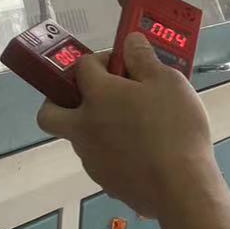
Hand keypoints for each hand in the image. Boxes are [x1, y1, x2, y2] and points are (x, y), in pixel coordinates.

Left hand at [36, 33, 220, 219]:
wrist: (180, 187)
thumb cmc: (175, 128)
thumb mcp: (169, 82)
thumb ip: (144, 58)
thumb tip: (129, 41)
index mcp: (98, 96)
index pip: (84, 67)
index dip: (102, 59)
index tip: (124, 64)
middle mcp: (84, 126)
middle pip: (49, 112)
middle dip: (59, 99)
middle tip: (90, 97)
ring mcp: (91, 158)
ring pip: (78, 137)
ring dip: (94, 127)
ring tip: (133, 127)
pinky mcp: (105, 182)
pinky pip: (101, 160)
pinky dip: (113, 152)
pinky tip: (143, 153)